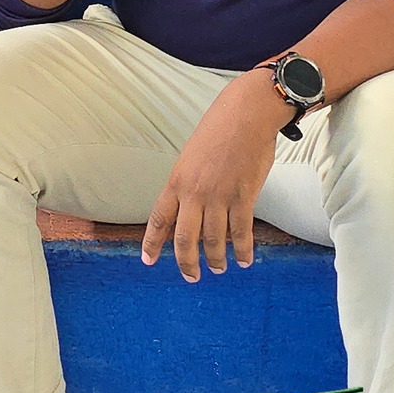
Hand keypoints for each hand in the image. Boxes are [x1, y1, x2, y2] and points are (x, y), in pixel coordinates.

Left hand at [142, 71, 287, 280]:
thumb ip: (187, 182)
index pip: (160, 219)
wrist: (245, 115)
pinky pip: (241, 231)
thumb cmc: (218, 130)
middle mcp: (194, 192)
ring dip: (216, 259)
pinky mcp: (243, 196)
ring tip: (219, 269)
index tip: (148, 260)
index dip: (152, 243)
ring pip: (213, 240)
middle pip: (184, 238)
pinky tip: (244, 260)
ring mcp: (219, 196)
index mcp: (176, 181)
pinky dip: (242, 250)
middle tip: (191, 277)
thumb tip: (188, 207)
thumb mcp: (191, 156)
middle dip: (187, 262)